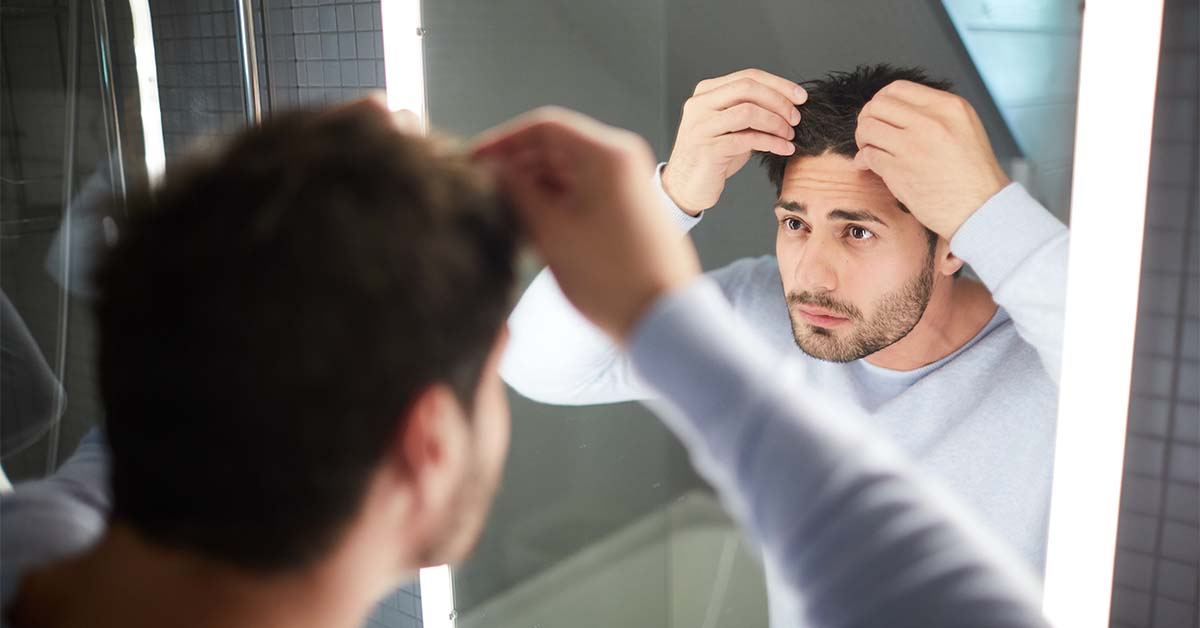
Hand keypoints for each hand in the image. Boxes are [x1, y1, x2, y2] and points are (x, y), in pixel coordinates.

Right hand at [472, 107, 701, 342]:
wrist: (662, 319)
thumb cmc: (611, 277)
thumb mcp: (551, 232)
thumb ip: (516, 193)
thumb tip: (492, 170)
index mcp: (606, 154)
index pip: (543, 127)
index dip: (502, 141)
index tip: (473, 161)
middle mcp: (620, 162)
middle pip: (555, 149)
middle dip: (516, 167)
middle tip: (480, 189)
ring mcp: (625, 188)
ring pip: (566, 174)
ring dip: (532, 189)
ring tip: (499, 213)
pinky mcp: (625, 213)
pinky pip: (581, 195)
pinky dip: (553, 205)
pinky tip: (527, 228)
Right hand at [663, 69, 806, 215]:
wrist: (686, 185)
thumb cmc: (713, 155)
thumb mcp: (730, 125)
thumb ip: (749, 108)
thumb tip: (789, 102)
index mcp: (706, 92)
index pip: (748, 77)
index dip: (779, 84)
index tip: (801, 97)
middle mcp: (700, 105)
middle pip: (748, 88)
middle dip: (779, 101)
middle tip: (796, 117)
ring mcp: (701, 126)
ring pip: (748, 111)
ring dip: (776, 123)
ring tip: (789, 134)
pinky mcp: (708, 149)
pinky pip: (748, 139)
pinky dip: (772, 142)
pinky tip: (783, 148)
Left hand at [852, 80, 1009, 240]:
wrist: (981, 209)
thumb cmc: (972, 175)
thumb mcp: (964, 128)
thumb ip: (934, 114)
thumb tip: (896, 110)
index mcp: (948, 107)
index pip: (898, 88)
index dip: (882, 100)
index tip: (881, 115)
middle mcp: (931, 121)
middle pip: (877, 105)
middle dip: (868, 118)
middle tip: (871, 134)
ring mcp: (913, 145)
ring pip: (867, 128)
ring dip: (863, 139)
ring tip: (870, 149)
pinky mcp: (900, 170)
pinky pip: (868, 155)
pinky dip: (863, 160)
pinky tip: (868, 165)